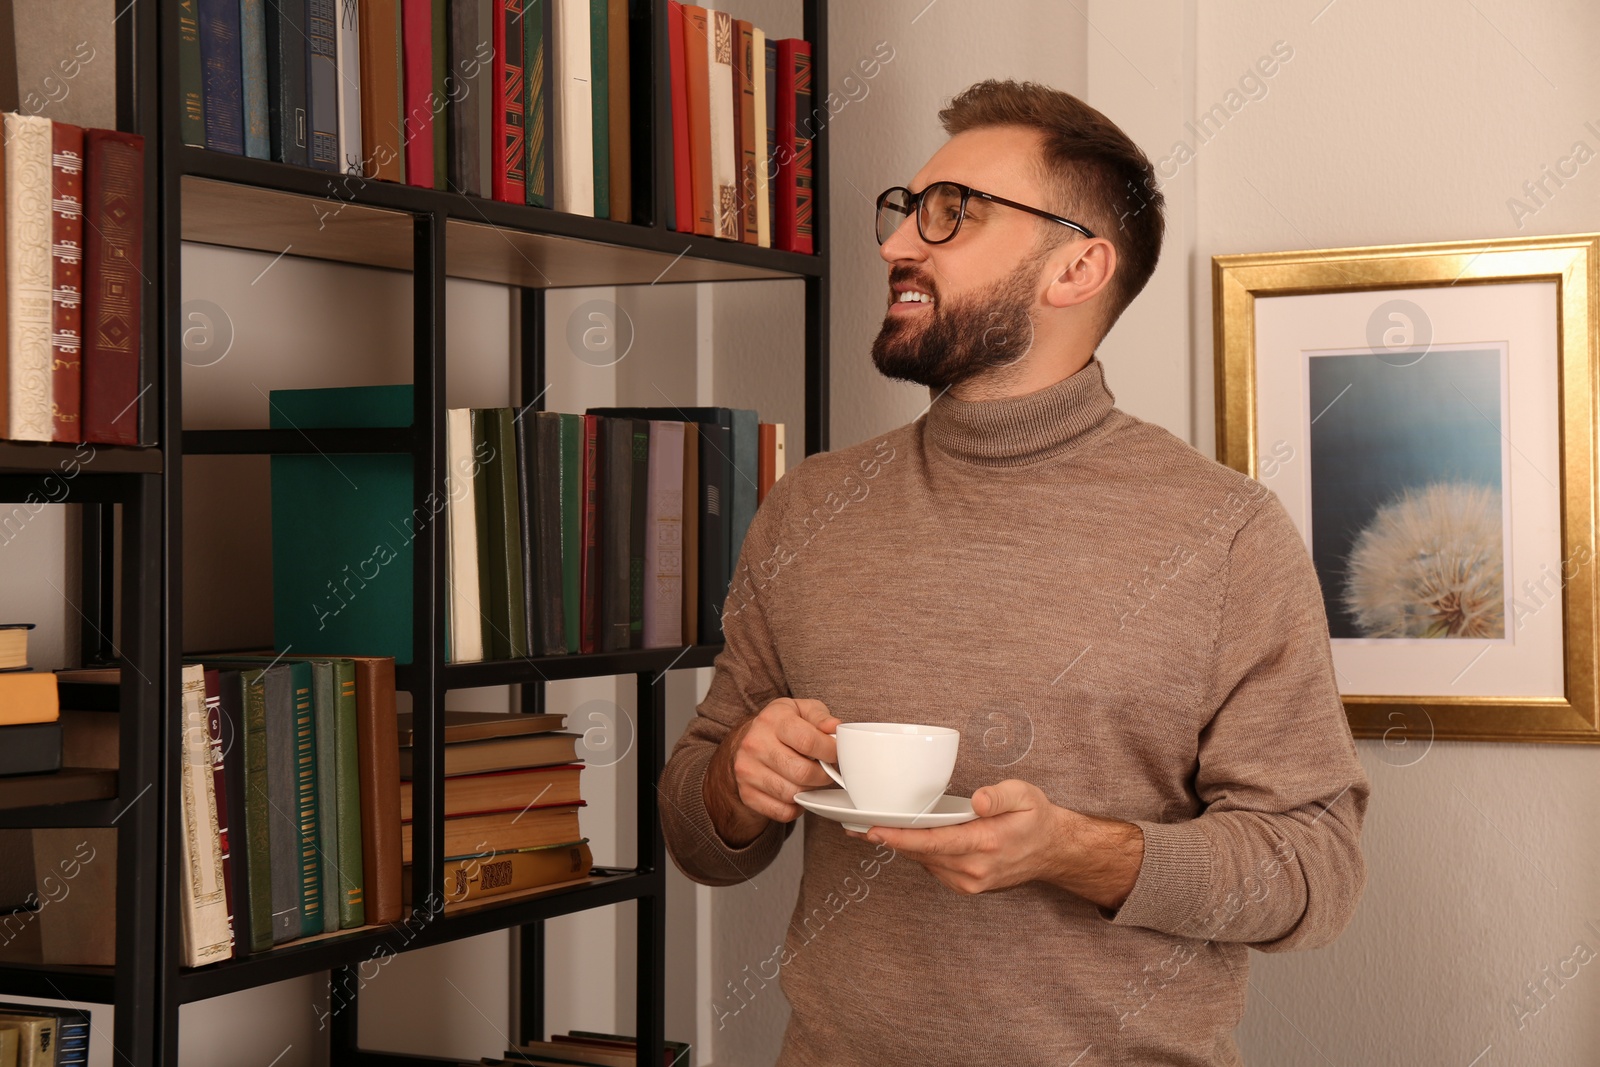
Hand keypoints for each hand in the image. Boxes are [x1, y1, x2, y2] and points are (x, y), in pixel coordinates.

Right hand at [704, 697, 841, 846]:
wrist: (747, 740)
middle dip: (823, 775)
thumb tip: (835, 728)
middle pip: (802, 772)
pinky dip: (796, 807)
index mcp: (772, 720)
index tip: (836, 754)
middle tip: (826, 770)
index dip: (830, 751)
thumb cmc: (781, 725)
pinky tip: (797, 792)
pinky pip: (782, 811)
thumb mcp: (801, 710)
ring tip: (811, 779)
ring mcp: (748, 771)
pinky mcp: (747, 793)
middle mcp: (755, 744)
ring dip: (810, 790)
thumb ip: (820, 717)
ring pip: (793, 794)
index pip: (808, 741)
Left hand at [843, 779, 1144, 907]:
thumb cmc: (1035, 817)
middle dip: (889, 840)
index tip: (872, 830)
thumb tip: (980, 801)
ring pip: (924, 862)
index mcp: (985, 844)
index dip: (899, 838)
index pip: (932, 843)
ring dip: (902, 847)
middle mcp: (974, 868)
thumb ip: (1000, 796)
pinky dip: (919, 854)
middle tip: (856, 825)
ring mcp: (969, 881)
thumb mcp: (1025, 795)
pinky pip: (934, 867)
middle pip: (920, 854)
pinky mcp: (966, 885)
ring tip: (875, 828)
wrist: (1053, 851)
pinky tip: (908, 839)